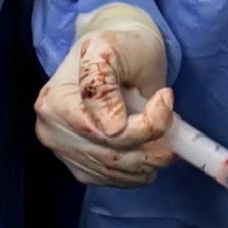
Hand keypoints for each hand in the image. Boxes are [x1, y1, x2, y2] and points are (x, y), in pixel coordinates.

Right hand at [35, 2, 174, 186]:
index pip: (104, 129)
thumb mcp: (112, 48)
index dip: (145, 122)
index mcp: (54, 99)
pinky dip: (137, 171)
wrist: (117, 58)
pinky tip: (146, 151)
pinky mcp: (78, 167)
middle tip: (176, 131)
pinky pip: (113, 180)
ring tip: (166, 140)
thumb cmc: (121, 49)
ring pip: (115, 171)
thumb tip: (111, 128)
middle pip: (110, 153)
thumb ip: (103, 80)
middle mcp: (51, 129)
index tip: (166, 97)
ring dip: (149, 161)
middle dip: (151, 147)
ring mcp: (63, 152)